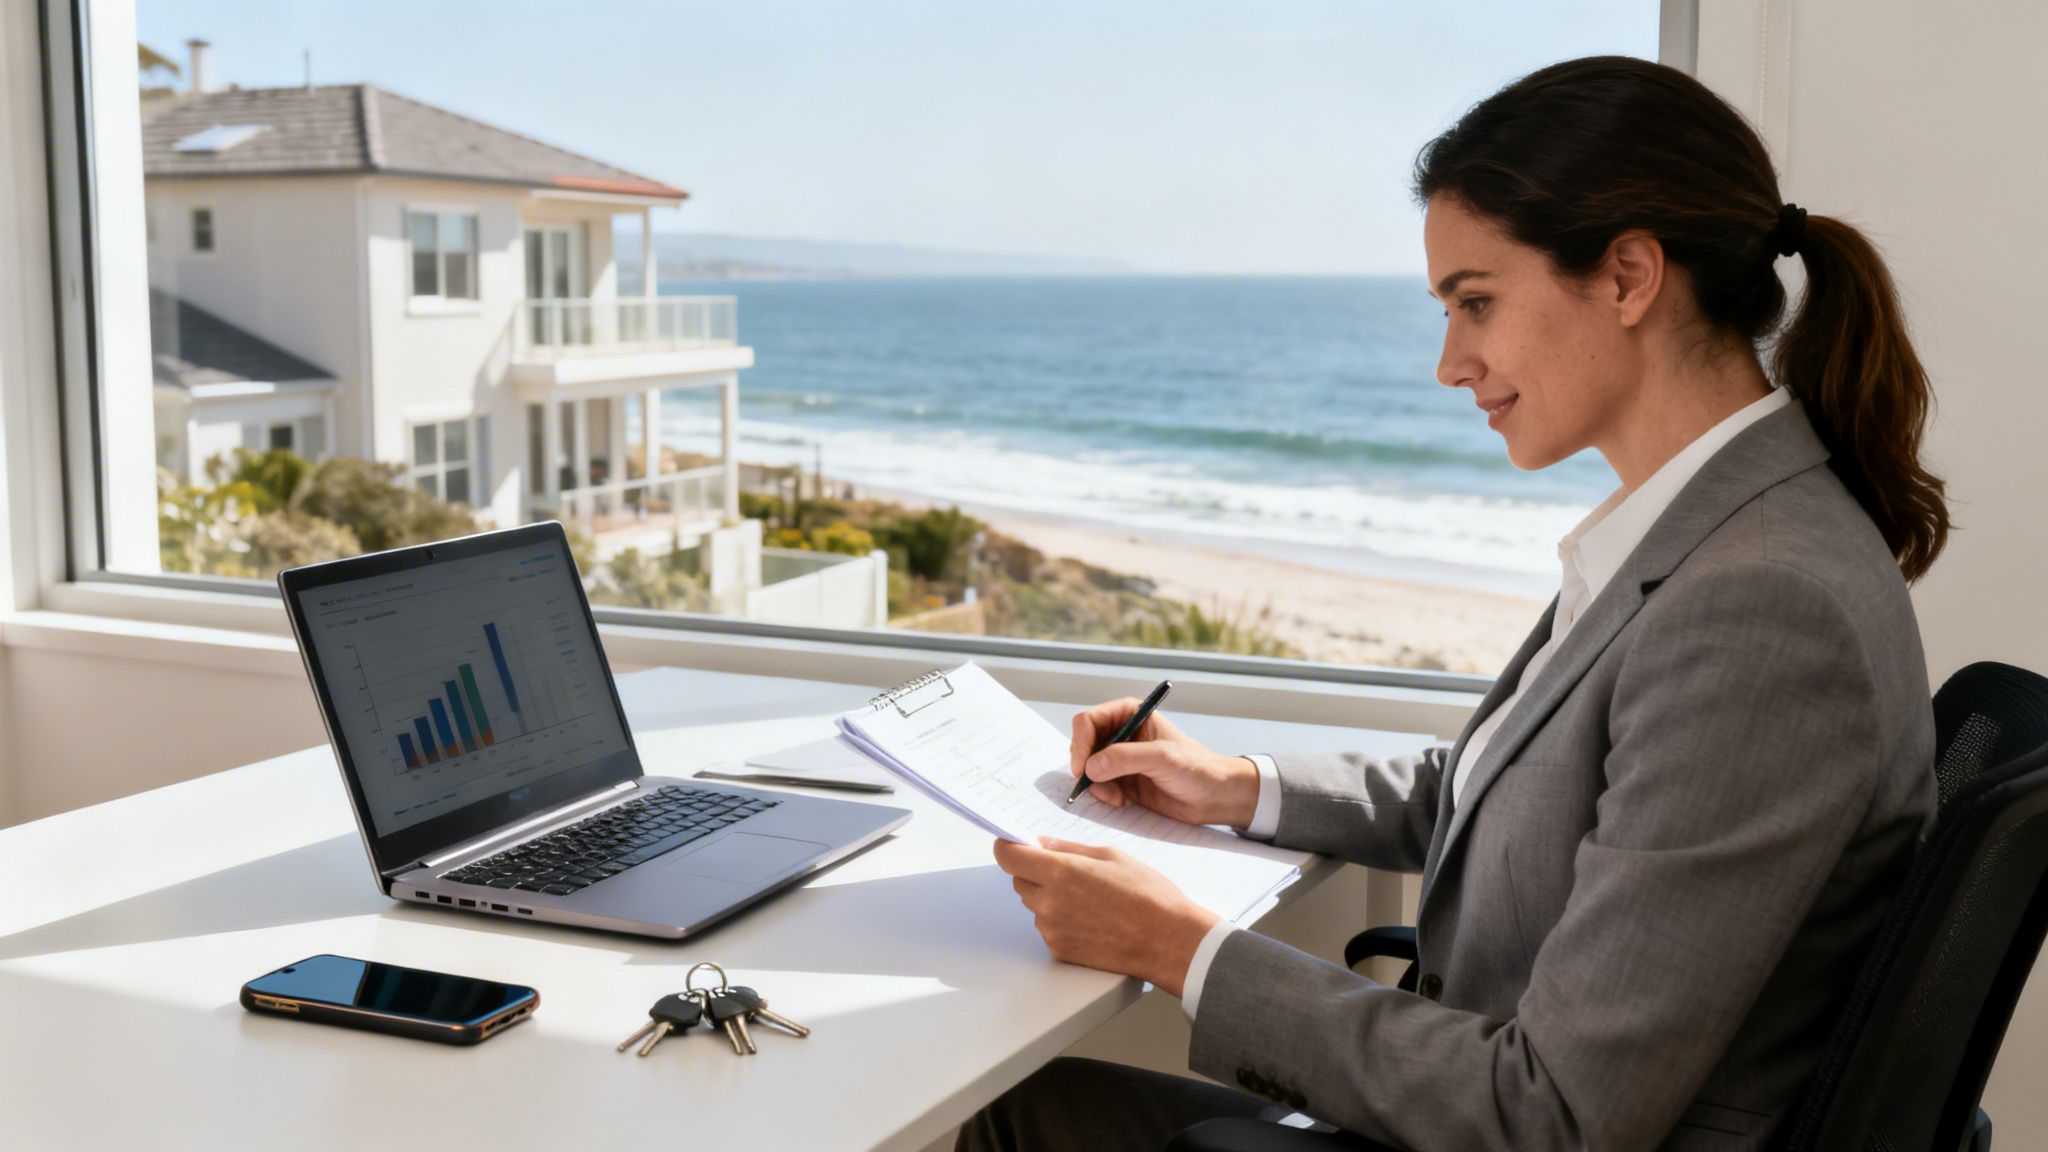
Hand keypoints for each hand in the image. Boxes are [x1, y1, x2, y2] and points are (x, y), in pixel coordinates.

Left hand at [993, 837, 1219, 996]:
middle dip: (1035, 872)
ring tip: (1089, 899)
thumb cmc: (1148, 896)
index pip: (1009, 857)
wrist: (1168, 941)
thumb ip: (1069, 848)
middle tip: (1069, 872)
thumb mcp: (1111, 856)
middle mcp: (1049, 902)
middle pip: (1020, 881)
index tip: (1012, 844)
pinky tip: (1092, 919)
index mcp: (1060, 872)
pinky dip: (1061, 921)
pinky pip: (1048, 928)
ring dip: (1050, 897)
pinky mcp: (1059, 950)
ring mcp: (1052, 930)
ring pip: (1035, 905)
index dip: (1008, 847)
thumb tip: (1042, 843)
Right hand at [1070, 699, 1260, 826]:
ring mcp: (1120, 758)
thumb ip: (1125, 758)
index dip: (1080, 743)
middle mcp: (1121, 733)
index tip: (1083, 767)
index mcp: (1130, 714)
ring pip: (1087, 767)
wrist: (1215, 797)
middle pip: (1082, 744)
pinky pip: (1097, 785)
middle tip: (1097, 785)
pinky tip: (1121, 800)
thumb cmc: (1197, 769)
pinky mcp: (1122, 780)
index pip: (1088, 721)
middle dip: (1086, 766)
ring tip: (1116, 796)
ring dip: (1095, 784)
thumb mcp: (1162, 758)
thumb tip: (1090, 766)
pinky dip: (1102, 794)